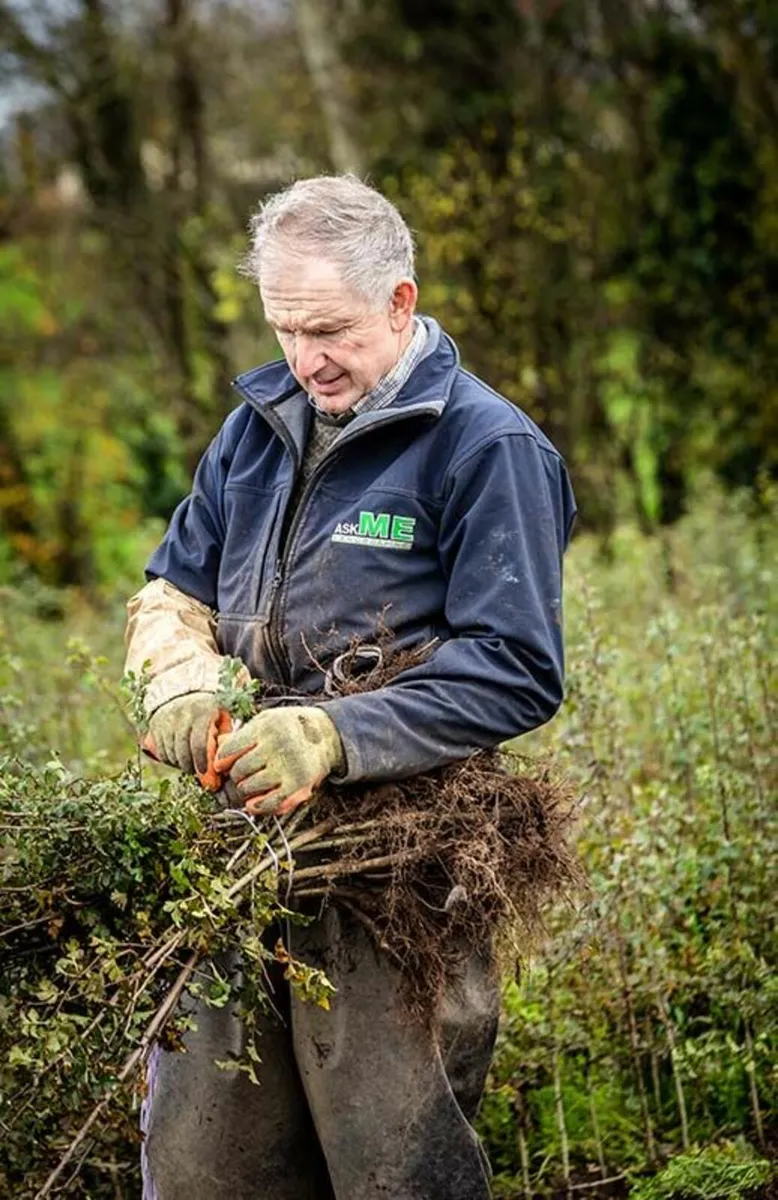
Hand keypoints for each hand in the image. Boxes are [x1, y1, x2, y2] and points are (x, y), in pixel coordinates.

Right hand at [144, 692, 220, 775]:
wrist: (183, 690)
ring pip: (170, 753)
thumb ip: (225, 736)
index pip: (199, 743)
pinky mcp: (155, 725)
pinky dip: (169, 760)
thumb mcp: (221, 716)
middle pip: (183, 751)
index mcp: (202, 712)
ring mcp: (166, 720)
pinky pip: (161, 751)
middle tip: (199, 773)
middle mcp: (182, 715)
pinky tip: (178, 760)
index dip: (202, 762)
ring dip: (180, 764)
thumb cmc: (208, 709)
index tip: (206, 774)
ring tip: (190, 765)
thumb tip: (224, 760)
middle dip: (191, 767)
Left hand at [213, 706, 344, 816]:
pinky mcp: (299, 785)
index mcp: (266, 728)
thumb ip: (241, 735)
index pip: (230, 749)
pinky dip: (257, 806)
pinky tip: (253, 803)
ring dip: (246, 789)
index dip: (221, 760)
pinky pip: (269, 803)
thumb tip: (217, 750)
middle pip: (238, 770)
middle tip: (241, 773)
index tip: (221, 765)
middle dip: (235, 775)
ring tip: (252, 782)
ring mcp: (289, 767)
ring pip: (249, 787)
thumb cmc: (289, 728)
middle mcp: (277, 747)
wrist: (325, 735)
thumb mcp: (265, 721)